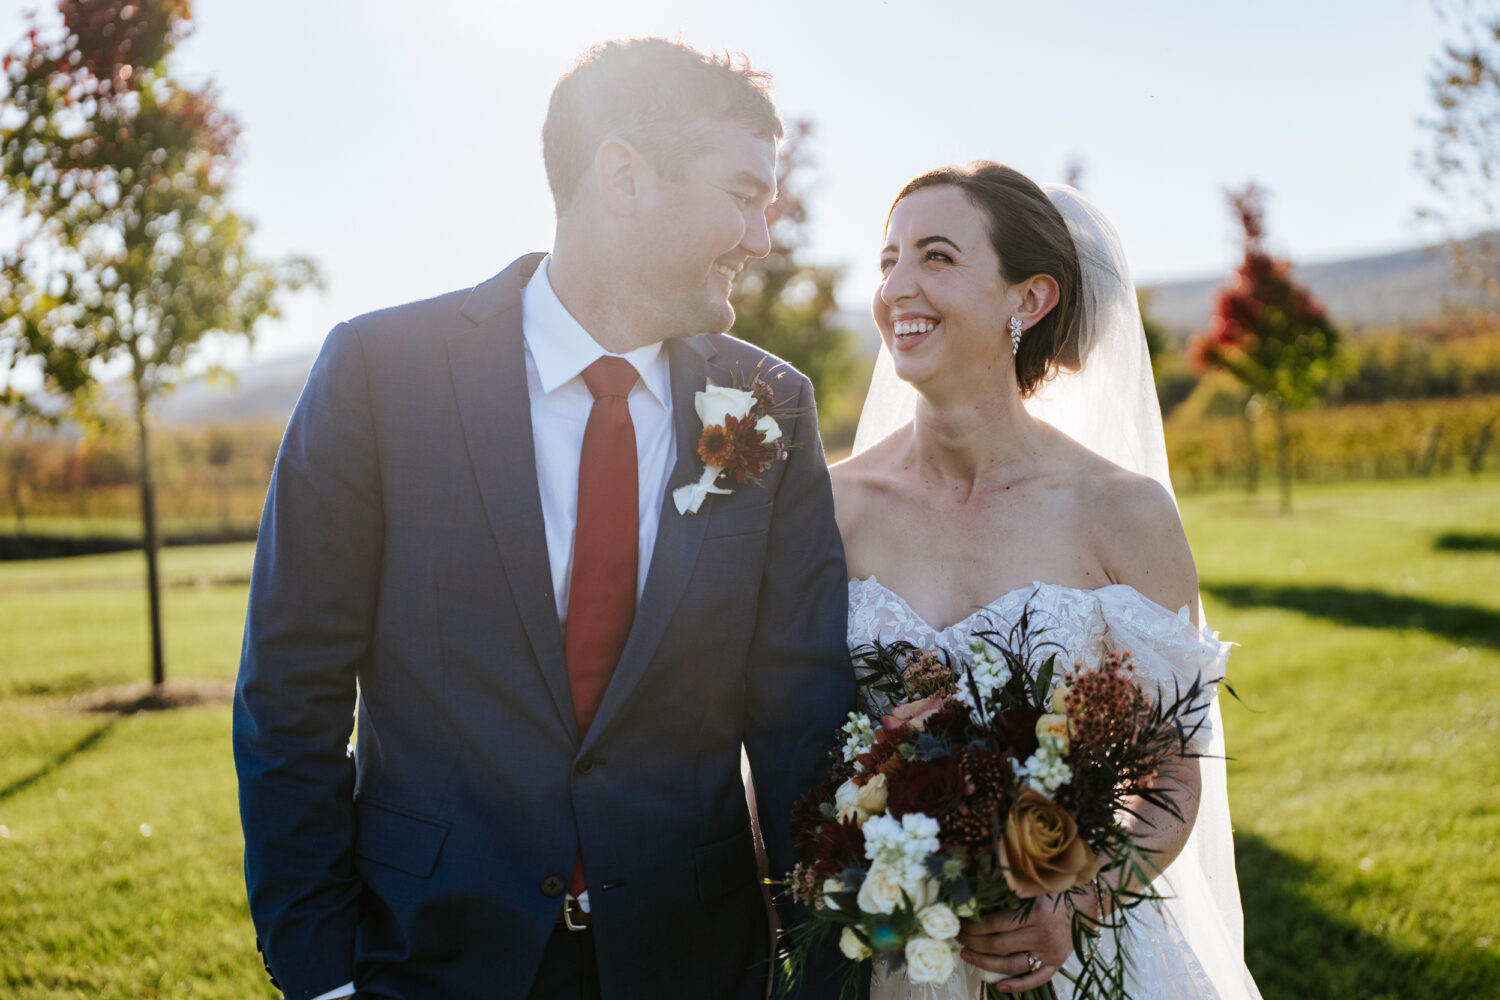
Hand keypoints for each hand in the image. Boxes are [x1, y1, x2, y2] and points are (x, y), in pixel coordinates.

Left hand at [954, 889, 1097, 992]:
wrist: (1089, 900)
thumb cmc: (1058, 888)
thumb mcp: (1033, 886)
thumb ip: (1009, 892)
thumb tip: (975, 898)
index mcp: (1036, 914)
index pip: (994, 924)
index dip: (973, 925)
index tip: (959, 922)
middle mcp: (1043, 936)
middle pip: (998, 945)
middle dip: (972, 941)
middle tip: (957, 936)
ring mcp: (1051, 953)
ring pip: (1011, 965)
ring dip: (984, 962)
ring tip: (967, 955)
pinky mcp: (1058, 962)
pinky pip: (1036, 979)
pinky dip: (1017, 985)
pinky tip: (999, 986)